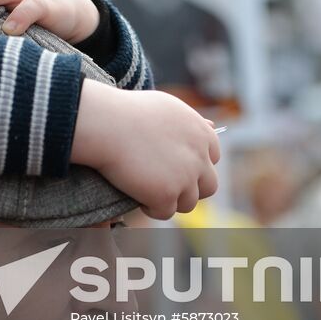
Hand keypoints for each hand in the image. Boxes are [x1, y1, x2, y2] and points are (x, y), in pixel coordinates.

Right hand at [70, 83, 219, 218]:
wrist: (107, 123)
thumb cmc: (128, 111)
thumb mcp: (168, 107)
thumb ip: (191, 122)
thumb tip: (212, 127)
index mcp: (202, 133)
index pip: (213, 157)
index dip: (195, 164)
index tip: (176, 166)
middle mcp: (199, 157)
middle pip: (208, 185)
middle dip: (190, 188)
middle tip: (166, 185)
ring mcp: (185, 178)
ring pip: (188, 203)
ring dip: (171, 200)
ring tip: (148, 191)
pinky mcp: (166, 195)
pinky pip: (165, 212)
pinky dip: (152, 208)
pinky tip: (137, 196)